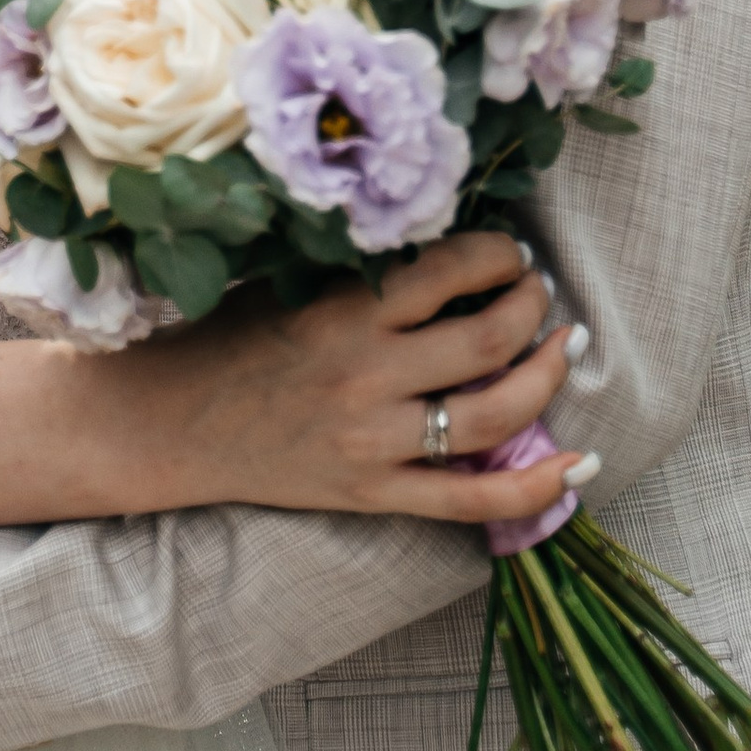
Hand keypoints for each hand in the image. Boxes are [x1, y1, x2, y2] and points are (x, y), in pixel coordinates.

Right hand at [165, 229, 587, 529]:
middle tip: (538, 295)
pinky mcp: (374, 494)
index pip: (450, 269)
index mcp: (345, 309)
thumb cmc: (232, 336)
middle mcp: (366, 374)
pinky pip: (470, 499)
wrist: (174, 423)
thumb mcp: (294, 282)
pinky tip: (576, 467)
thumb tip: (455, 250)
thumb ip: (368, 272)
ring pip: (493, 415)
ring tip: (561, 348)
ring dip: (544, 376)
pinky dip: (534, 488)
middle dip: (532, 308)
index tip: (508, 252)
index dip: (498, 254)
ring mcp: (374, 441)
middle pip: (487, 340)